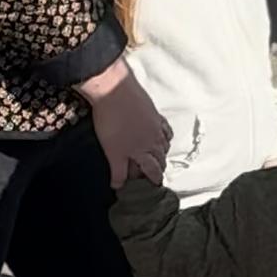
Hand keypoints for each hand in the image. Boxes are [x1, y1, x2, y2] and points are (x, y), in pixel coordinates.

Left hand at [80, 60, 171, 188]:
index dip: (154, 180)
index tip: (153, 186)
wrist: (114, 90)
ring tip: (154, 157)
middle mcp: (155, 139)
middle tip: (151, 174)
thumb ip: (118, 171)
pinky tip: (158, 135)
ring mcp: (156, 124)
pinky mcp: (153, 111)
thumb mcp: (112, 152)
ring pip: (165, 143)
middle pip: (162, 158)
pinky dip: (164, 135)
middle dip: (158, 168)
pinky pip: (164, 128)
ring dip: (161, 153)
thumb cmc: (111, 123)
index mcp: (145, 151)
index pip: (154, 171)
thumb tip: (119, 186)